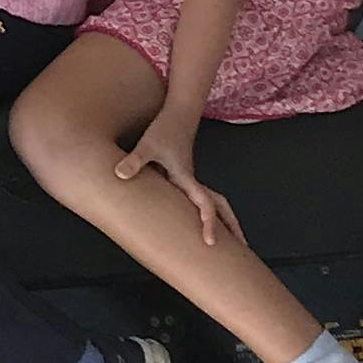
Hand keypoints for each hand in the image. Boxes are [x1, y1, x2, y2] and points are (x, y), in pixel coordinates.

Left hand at [116, 116, 241, 248]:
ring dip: (225, 220)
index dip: (209, 222)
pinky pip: (203, 199)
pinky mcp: (186, 178)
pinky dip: (210, 213)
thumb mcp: (147, 145)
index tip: (211, 241)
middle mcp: (192, 182)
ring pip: (216, 203)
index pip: (204, 203)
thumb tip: (120, 175)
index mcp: (186, 178)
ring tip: (232, 243)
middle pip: (221, 206)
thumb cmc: (165, 129)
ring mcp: (191, 180)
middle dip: (232, 227)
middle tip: (243, 249)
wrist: (179, 113)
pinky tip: (204, 223)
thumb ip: (135, 161)